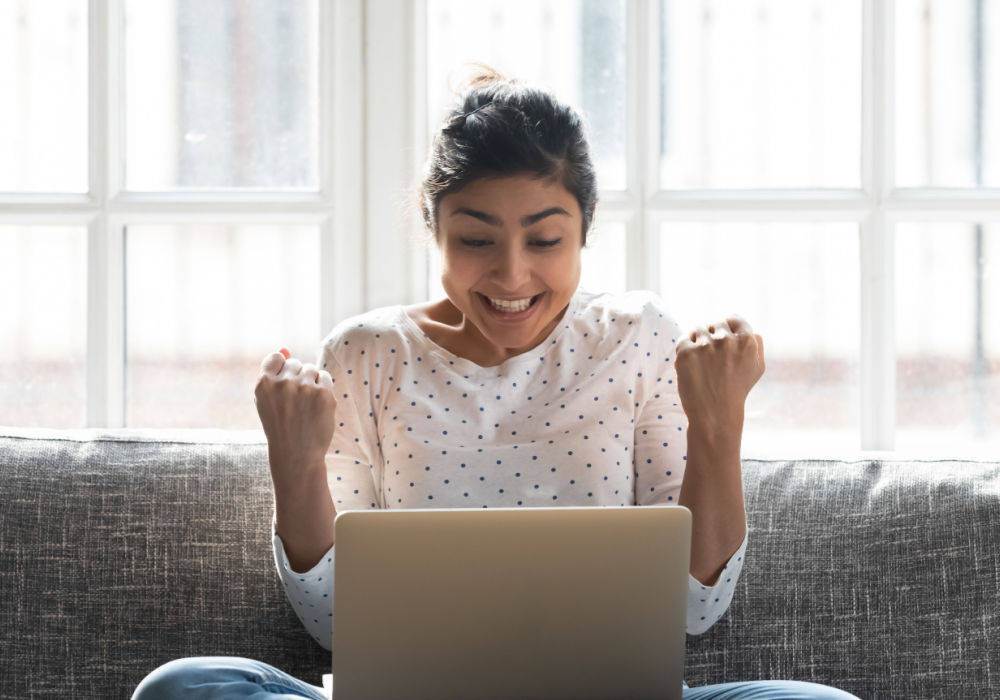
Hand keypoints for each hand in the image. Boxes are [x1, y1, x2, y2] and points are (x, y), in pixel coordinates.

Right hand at [253, 347, 337, 483]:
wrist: (296, 454)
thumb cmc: (280, 426)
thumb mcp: (267, 400)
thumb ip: (273, 372)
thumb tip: (284, 347)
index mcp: (263, 384)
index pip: (277, 357)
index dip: (282, 370)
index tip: (284, 387)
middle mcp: (283, 383)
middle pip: (296, 363)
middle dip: (297, 377)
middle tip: (295, 402)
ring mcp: (304, 387)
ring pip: (311, 369)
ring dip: (311, 382)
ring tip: (305, 405)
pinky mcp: (324, 394)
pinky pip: (325, 377)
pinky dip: (323, 388)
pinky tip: (316, 405)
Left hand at [674, 316, 764, 435]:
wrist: (715, 414)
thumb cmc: (736, 391)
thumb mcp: (756, 369)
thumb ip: (757, 346)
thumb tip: (754, 331)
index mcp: (747, 340)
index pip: (733, 318)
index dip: (726, 327)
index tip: (721, 339)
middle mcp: (727, 340)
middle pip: (713, 322)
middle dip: (710, 335)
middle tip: (709, 355)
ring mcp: (706, 345)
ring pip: (697, 328)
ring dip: (697, 340)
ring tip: (700, 361)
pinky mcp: (687, 352)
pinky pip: (683, 339)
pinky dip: (684, 350)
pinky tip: (690, 365)